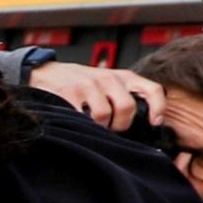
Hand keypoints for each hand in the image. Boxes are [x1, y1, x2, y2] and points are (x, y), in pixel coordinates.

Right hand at [22, 58, 167, 131]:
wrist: (45, 73)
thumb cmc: (79, 83)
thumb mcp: (107, 83)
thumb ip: (124, 96)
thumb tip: (143, 123)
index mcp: (122, 76)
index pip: (151, 89)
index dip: (157, 108)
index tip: (154, 122)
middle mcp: (108, 78)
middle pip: (127, 107)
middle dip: (120, 124)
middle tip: (111, 129)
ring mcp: (88, 85)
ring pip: (104, 115)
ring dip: (100, 126)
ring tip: (93, 125)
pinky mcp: (70, 93)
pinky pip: (83, 118)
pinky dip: (83, 125)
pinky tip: (79, 123)